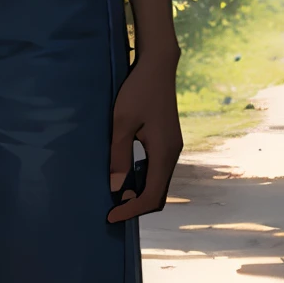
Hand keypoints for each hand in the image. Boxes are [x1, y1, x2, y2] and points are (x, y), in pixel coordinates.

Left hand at [106, 51, 182, 223]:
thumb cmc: (137, 91)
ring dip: (139, 193)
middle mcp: (172, 154)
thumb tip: (115, 188)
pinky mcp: (167, 141)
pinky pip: (157, 170)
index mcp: (164, 153)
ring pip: (158, 182)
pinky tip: (125, 177)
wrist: (157, 66)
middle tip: (111, 210)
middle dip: (136, 206)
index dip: (131, 210)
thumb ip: (119, 155)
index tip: (110, 216)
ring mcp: (172, 148)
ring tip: (115, 196)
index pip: (152, 195)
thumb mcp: (122, 123)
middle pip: (159, 194)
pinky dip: (142, 180)